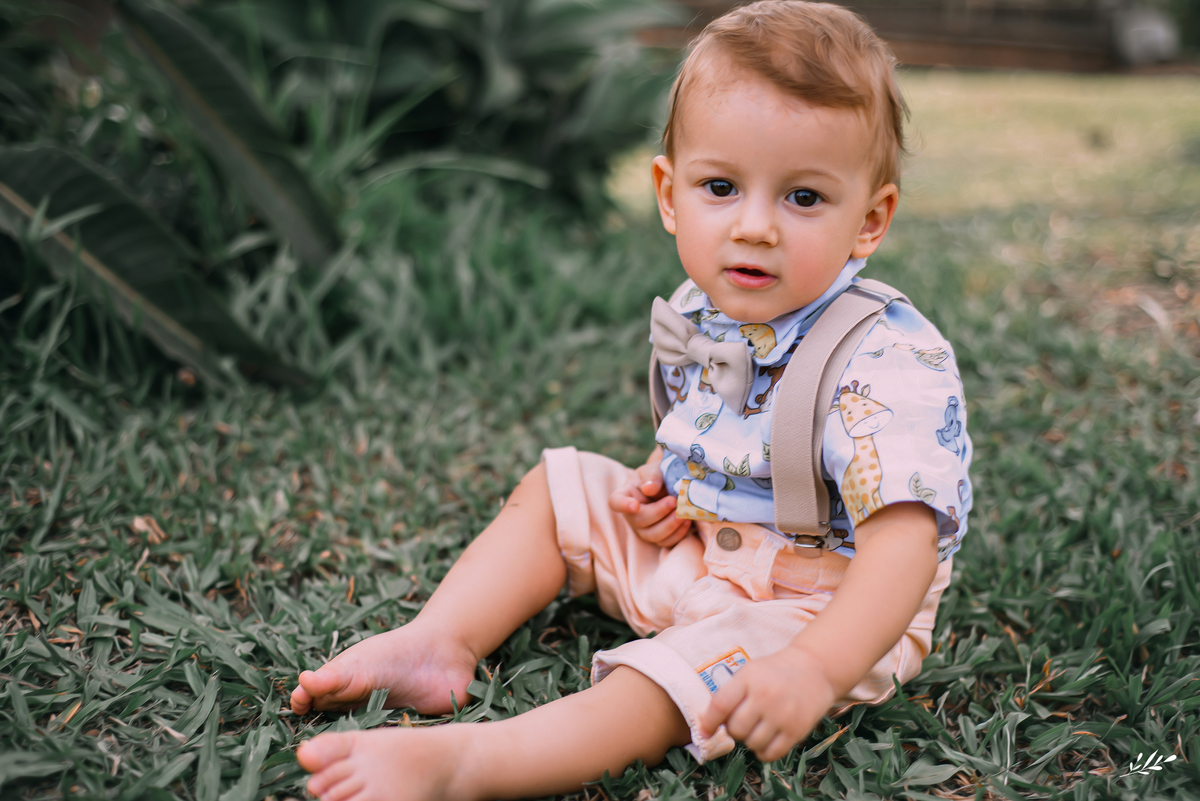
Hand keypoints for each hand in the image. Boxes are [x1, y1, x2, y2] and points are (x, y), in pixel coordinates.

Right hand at [607, 446, 691, 546]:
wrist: (671, 485)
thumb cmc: (657, 476)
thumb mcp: (654, 470)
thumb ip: (652, 477)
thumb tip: (649, 489)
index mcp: (625, 495)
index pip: (616, 502)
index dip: (623, 506)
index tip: (634, 505)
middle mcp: (631, 515)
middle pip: (639, 520)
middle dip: (658, 512)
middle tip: (674, 501)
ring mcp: (644, 529)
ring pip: (653, 535)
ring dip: (669, 525)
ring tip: (683, 513)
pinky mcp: (659, 537)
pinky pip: (666, 542)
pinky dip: (678, 533)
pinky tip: (687, 520)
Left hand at [698, 647, 837, 761]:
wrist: (815, 668)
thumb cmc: (776, 672)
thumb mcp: (750, 672)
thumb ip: (731, 693)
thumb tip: (709, 723)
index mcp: (748, 678)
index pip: (720, 705)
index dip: (709, 722)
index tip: (705, 731)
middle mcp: (765, 696)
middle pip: (736, 728)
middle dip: (734, 730)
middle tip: (743, 723)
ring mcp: (782, 714)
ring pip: (752, 744)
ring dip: (750, 741)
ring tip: (757, 729)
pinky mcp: (797, 730)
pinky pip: (771, 753)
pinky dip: (764, 753)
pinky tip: (766, 741)